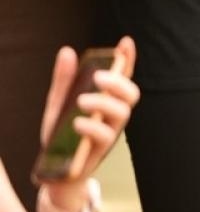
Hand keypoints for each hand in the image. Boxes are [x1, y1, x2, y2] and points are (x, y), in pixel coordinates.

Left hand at [38, 37, 139, 193]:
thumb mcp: (59, 103)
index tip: (126, 42)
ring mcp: (110, 132)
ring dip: (104, 103)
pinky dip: (91, 126)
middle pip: (131, 94)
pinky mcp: (101, 149)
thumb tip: (67, 52)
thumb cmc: (62, 134)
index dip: (128, 60)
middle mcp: (113, 116)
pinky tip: (77, 123)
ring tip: (81, 101)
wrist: (56, 169)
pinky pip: (105, 136)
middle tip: (98, 77)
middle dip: (118, 82)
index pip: (123, 77)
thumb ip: (64, 80)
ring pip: (123, 113)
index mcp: (106, 101)